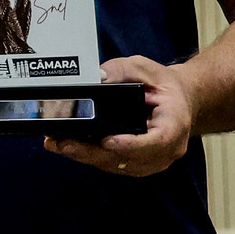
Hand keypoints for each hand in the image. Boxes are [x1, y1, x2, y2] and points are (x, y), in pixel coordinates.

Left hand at [43, 55, 193, 177]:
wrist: (177, 100)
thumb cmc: (162, 85)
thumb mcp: (144, 68)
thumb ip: (121, 70)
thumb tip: (98, 77)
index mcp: (174, 124)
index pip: (157, 141)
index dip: (131, 144)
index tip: (107, 141)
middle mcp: (166, 149)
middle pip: (128, 158)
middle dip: (92, 152)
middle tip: (64, 143)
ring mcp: (151, 160)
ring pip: (116, 165)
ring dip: (85, 156)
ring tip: (57, 144)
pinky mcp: (136, 164)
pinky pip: (111, 164)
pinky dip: (89, 156)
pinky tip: (67, 146)